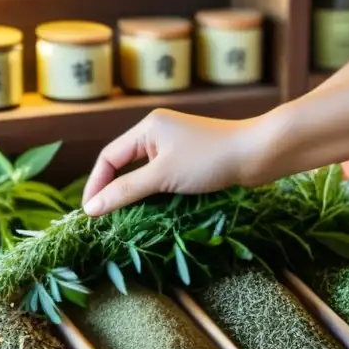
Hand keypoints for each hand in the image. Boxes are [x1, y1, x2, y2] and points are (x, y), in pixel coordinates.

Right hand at [81, 109, 264, 215]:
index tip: (90, 213)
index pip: (109, 157)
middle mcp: (158, 133)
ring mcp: (176, 147)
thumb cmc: (210, 160)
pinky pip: (162, 178)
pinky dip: (154, 194)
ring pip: (144, 174)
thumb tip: (91, 208)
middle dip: (113, 191)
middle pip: (124, 165)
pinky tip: (152, 212)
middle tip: (104, 220)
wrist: (257, 155)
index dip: (96, 185)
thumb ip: (126, 191)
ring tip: (124, 220)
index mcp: (147, 128)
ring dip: (135, 196)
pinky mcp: (191, 161)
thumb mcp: (163, 176)